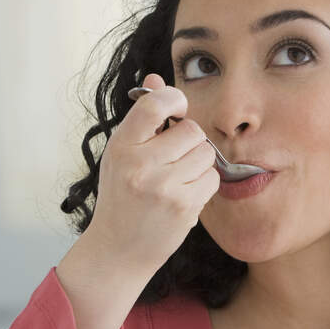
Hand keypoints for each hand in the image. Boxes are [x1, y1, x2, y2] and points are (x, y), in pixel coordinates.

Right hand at [83, 72, 219, 273]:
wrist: (117, 250)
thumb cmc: (122, 197)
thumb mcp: (122, 154)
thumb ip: (142, 118)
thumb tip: (156, 79)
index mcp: (121, 145)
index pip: (155, 103)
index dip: (174, 99)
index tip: (177, 110)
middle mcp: (139, 164)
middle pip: (192, 130)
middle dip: (190, 140)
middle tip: (176, 156)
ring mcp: (162, 186)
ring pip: (206, 153)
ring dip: (199, 163)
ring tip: (178, 178)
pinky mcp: (183, 206)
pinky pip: (212, 179)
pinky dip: (204, 185)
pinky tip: (184, 195)